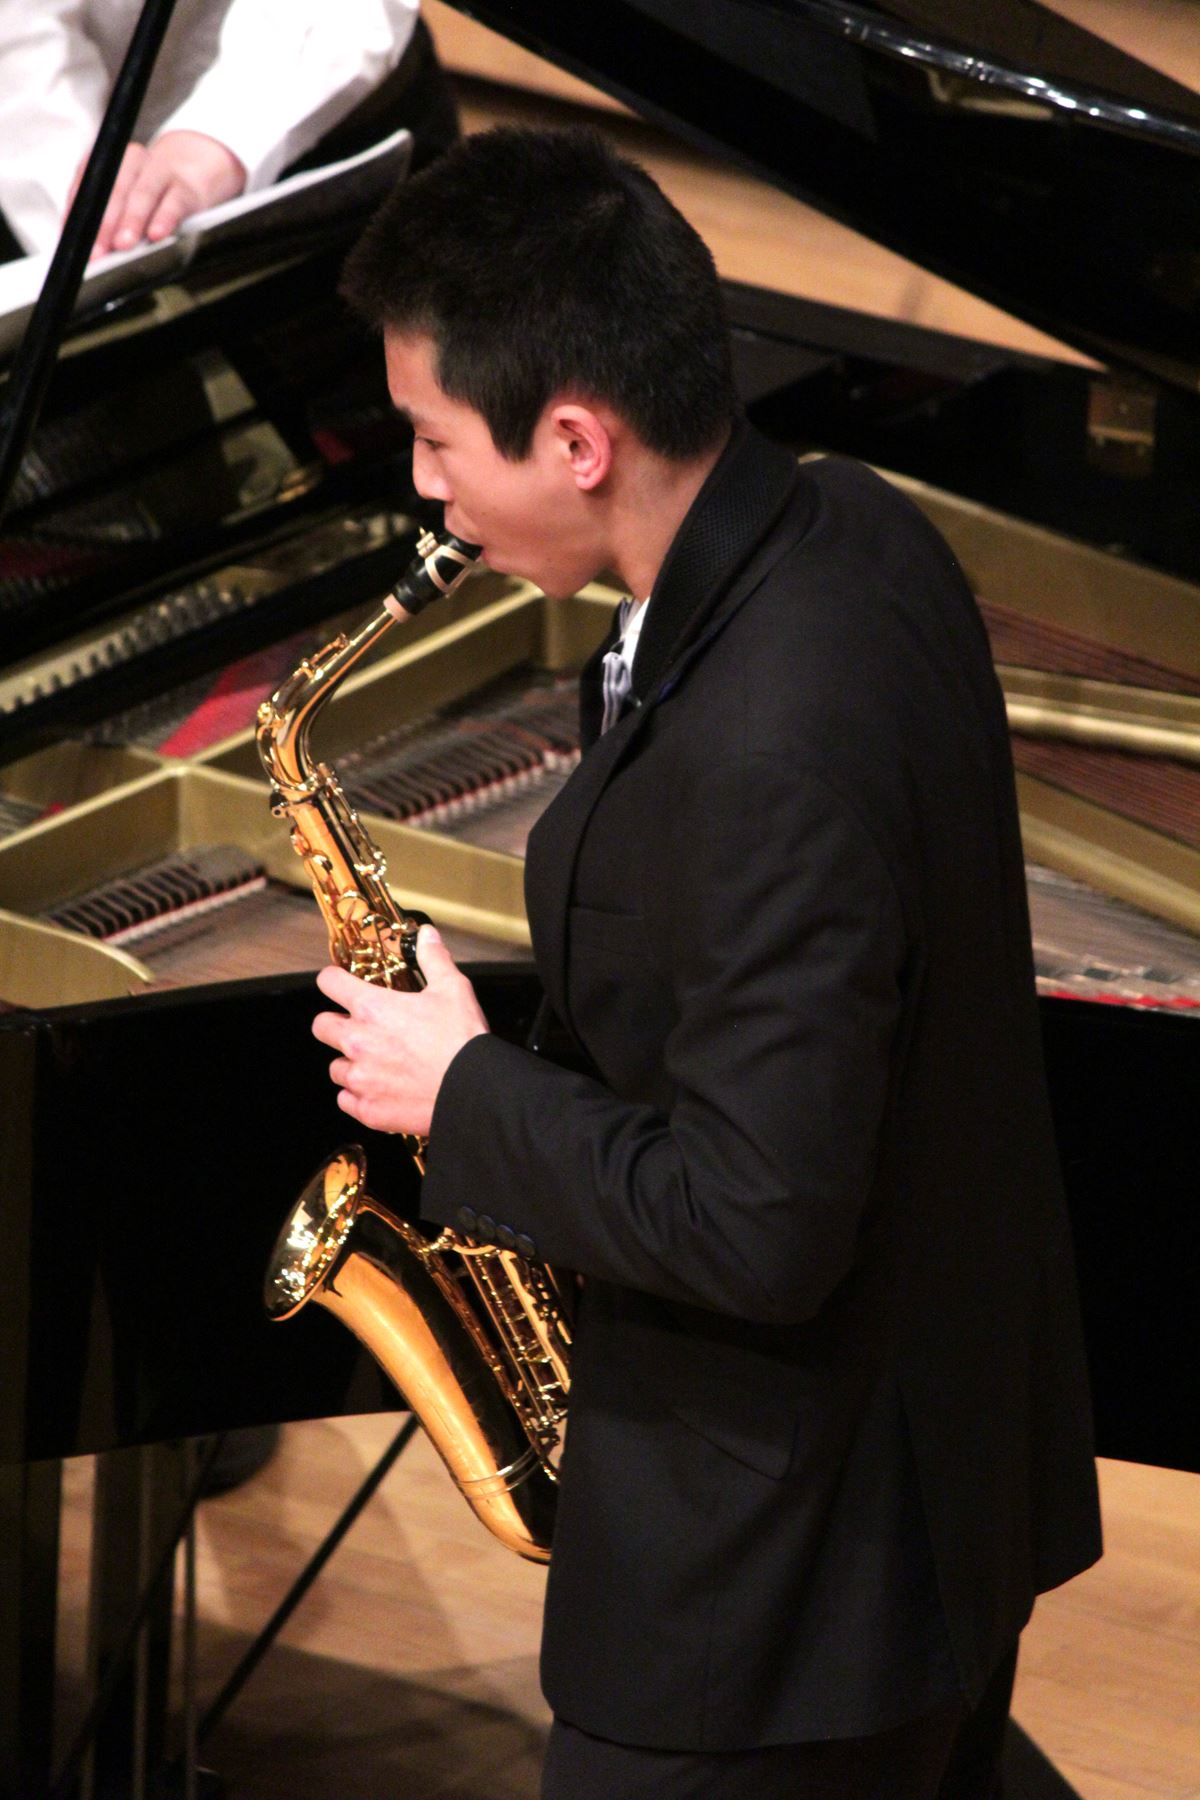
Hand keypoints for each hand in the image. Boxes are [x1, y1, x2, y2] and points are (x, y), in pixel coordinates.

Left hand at [70, 131, 246, 258]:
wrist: (194, 169)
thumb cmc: (150, 191)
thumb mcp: (124, 196)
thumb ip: (105, 216)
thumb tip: (87, 247)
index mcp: (111, 162)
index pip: (89, 183)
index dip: (80, 210)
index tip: (75, 238)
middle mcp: (133, 161)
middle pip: (114, 189)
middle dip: (104, 223)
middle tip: (98, 250)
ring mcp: (161, 172)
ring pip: (143, 193)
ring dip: (132, 220)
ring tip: (124, 244)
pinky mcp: (186, 188)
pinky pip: (174, 202)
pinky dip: (164, 219)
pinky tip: (157, 234)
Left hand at [312, 926, 489, 1137]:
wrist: (472, 1090)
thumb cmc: (462, 1040)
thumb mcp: (453, 988)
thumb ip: (433, 959)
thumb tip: (426, 935)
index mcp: (372, 1008)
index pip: (329, 982)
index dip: (334, 980)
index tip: (340, 983)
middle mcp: (357, 1042)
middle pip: (321, 1026)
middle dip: (335, 1023)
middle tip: (359, 1027)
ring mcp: (360, 1078)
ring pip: (335, 1067)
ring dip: (350, 1063)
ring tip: (376, 1063)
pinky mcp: (368, 1109)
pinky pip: (346, 1100)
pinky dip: (358, 1096)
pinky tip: (379, 1089)